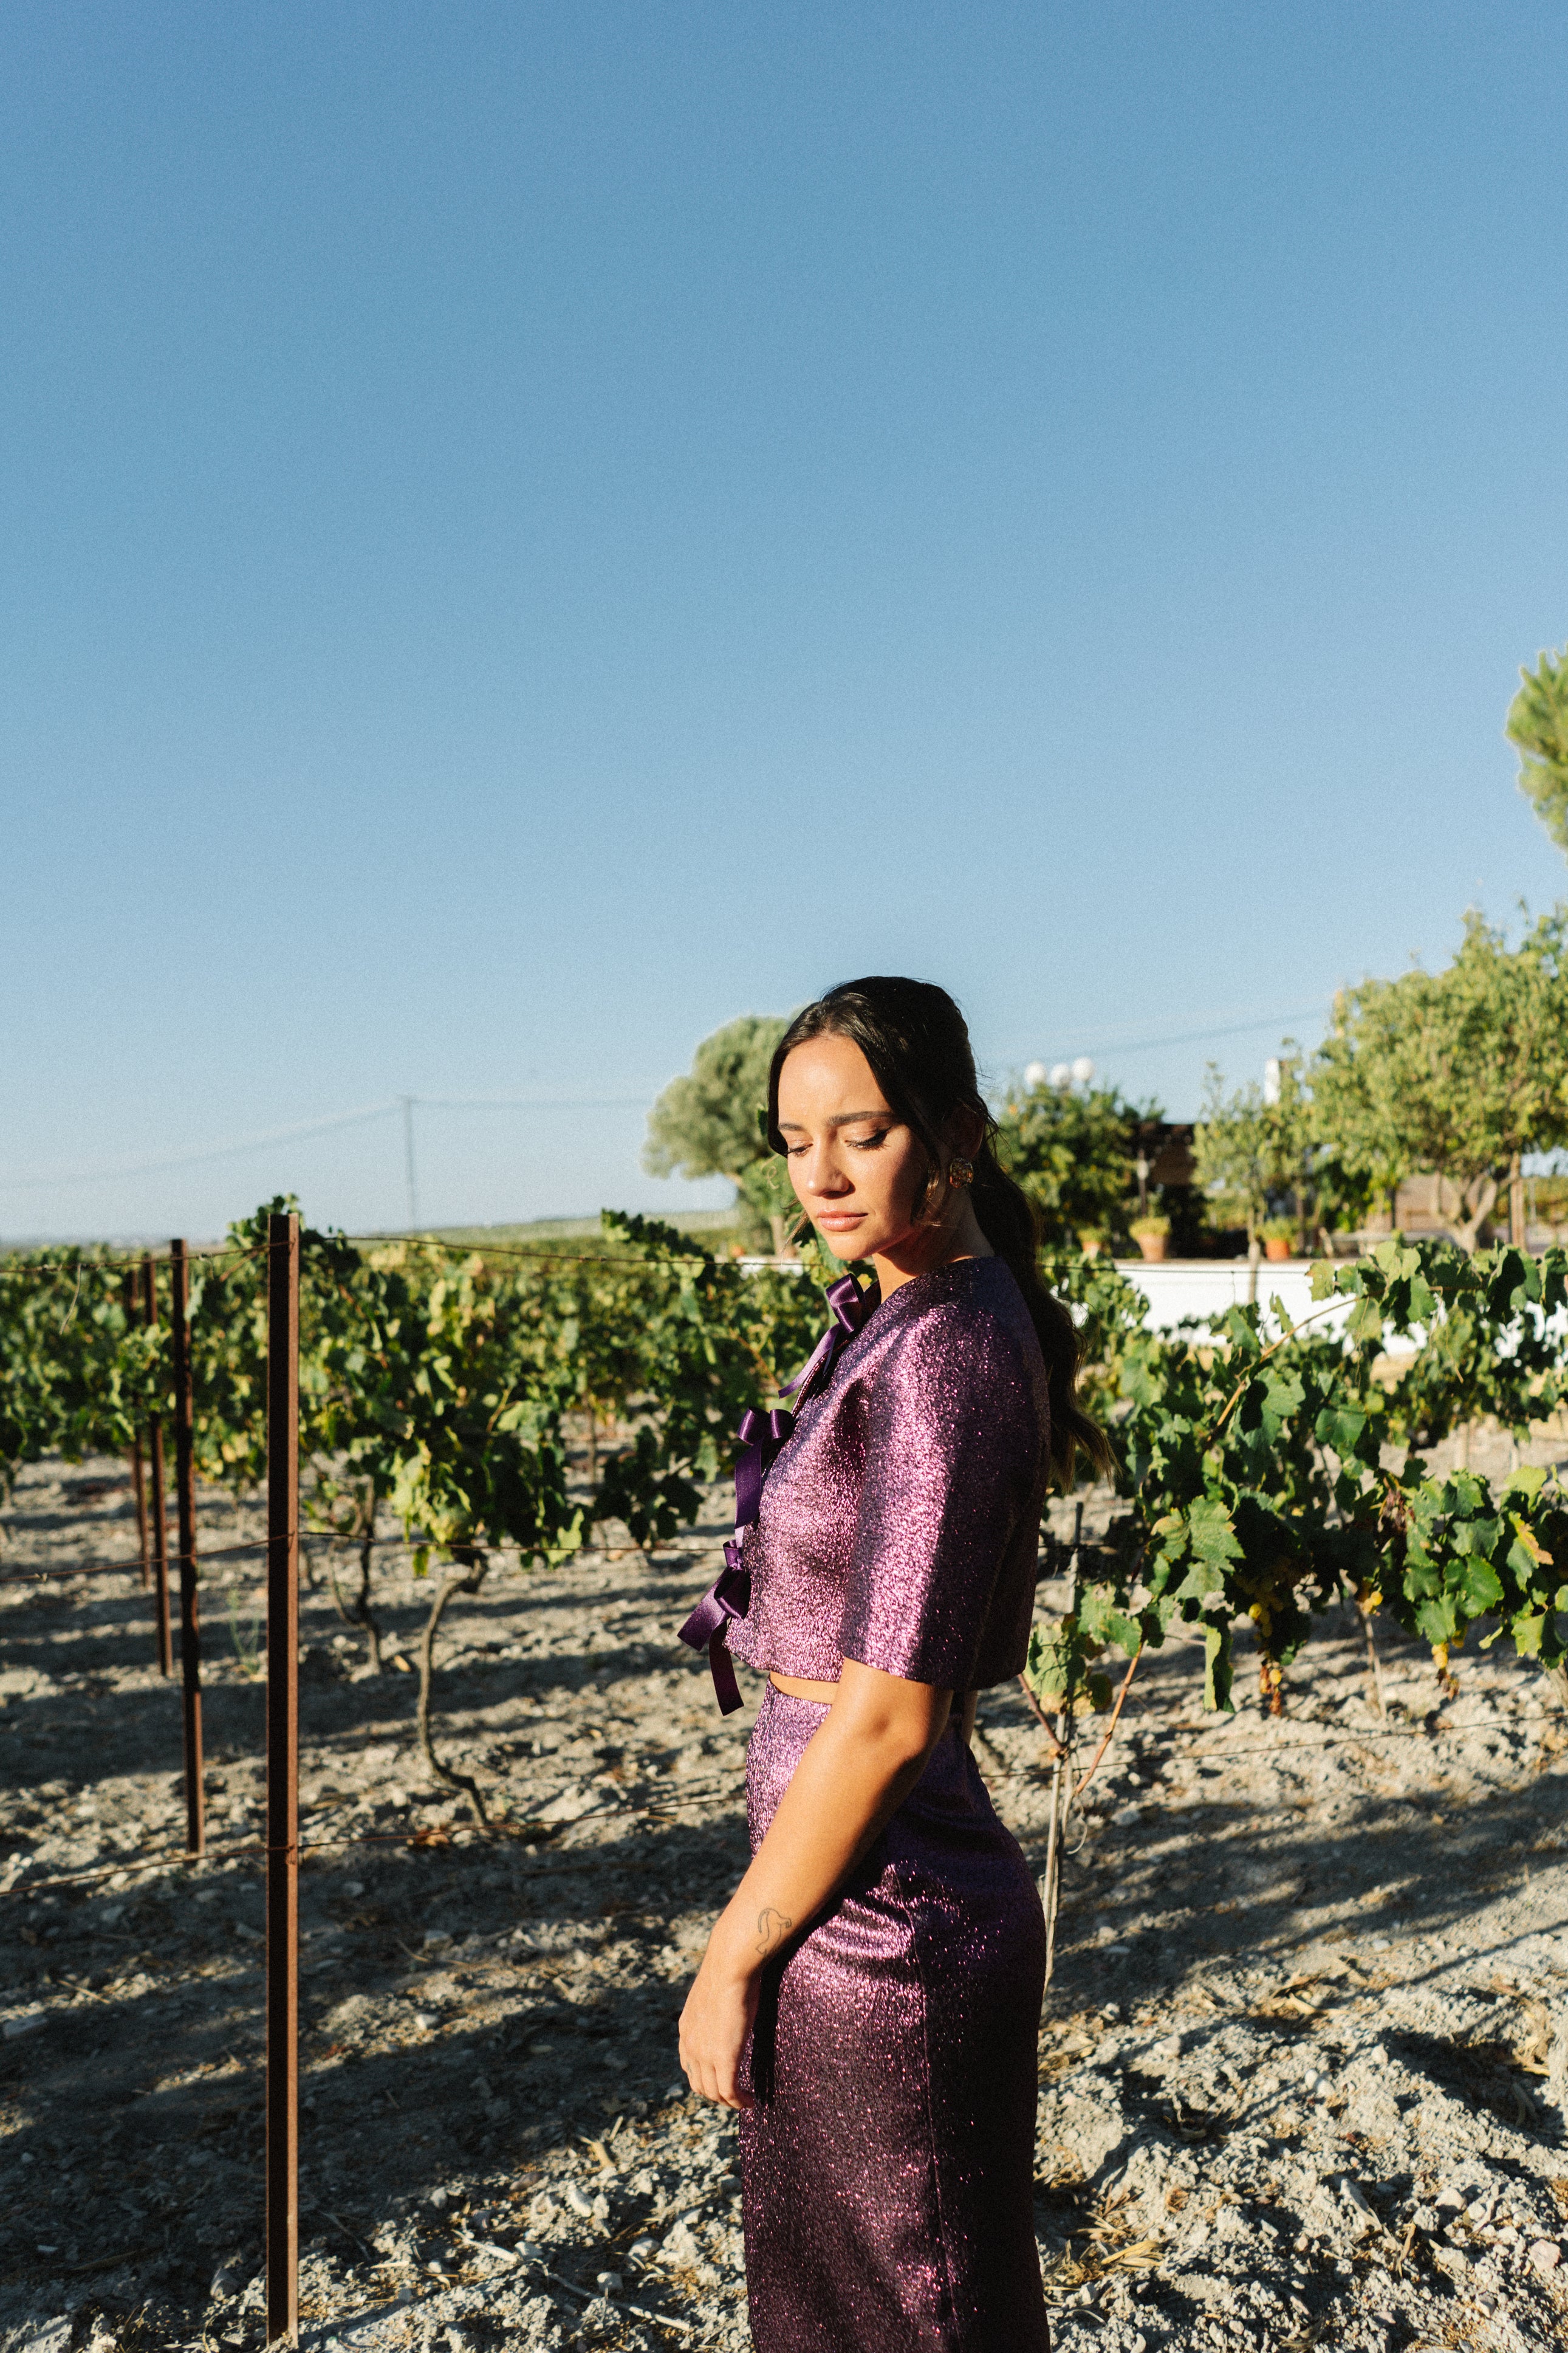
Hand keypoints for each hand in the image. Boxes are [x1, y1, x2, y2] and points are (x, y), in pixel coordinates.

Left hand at [678, 1941, 763, 2110]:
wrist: (729, 1966)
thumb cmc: (728, 1970)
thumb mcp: (713, 1992)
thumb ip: (715, 2006)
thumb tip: (730, 1998)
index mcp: (685, 2029)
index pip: (689, 2065)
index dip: (705, 2077)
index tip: (722, 2078)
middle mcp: (690, 2045)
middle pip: (699, 2084)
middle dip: (716, 2094)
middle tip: (736, 2094)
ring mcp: (705, 2054)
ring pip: (714, 2092)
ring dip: (729, 2101)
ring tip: (744, 2100)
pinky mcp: (724, 2058)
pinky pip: (730, 2091)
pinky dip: (739, 2102)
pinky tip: (751, 2101)